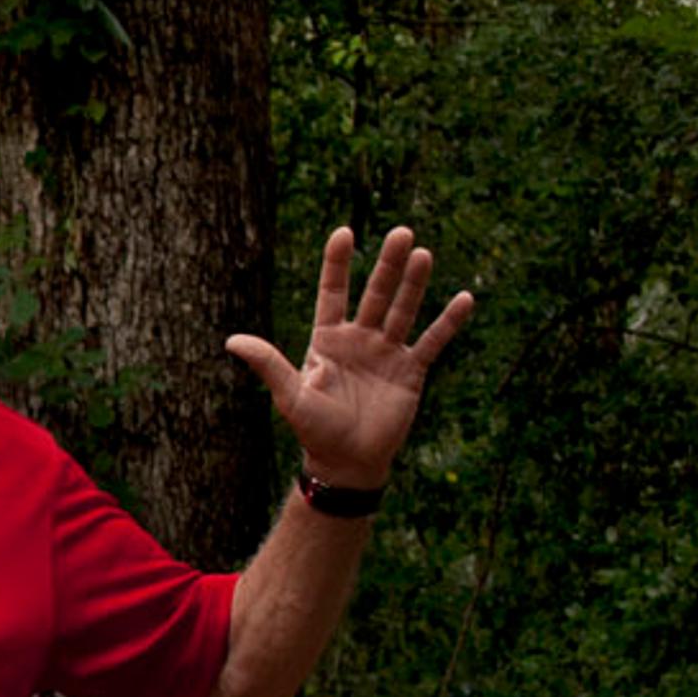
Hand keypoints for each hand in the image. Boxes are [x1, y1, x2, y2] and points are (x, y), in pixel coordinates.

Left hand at [227, 225, 477, 490]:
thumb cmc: (314, 431)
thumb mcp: (290, 396)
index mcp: (327, 340)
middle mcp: (359, 340)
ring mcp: (387, 353)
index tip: (344, 232)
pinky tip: (465, 298)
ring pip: (403, 311)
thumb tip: (232, 341)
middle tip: (401, 233)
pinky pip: (432, 342)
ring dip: (414, 284)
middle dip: (387, 265)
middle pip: (375, 294)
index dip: (338, 264)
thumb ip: (268, 365)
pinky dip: (448, 322)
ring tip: (423, 254)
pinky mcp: (411, 372)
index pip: (333, 293)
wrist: (348, 463)